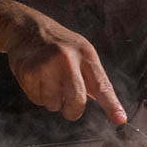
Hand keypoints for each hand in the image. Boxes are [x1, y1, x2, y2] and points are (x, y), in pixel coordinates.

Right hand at [5, 12, 126, 123]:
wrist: (26, 27)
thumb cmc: (58, 44)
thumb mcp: (81, 53)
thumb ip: (94, 79)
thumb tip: (112, 108)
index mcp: (85, 54)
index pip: (102, 84)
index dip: (111, 104)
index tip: (120, 119)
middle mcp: (67, 58)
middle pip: (77, 100)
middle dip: (73, 111)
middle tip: (69, 107)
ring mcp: (46, 65)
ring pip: (54, 104)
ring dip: (52, 101)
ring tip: (48, 81)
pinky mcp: (28, 72)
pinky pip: (36, 99)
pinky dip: (37, 95)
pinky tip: (36, 78)